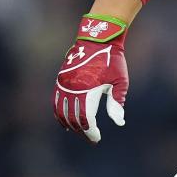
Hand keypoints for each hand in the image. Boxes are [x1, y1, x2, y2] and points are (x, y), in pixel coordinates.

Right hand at [53, 14, 129, 142]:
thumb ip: (116, 102)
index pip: (86, 119)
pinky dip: (59, 112)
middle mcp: (73, 88)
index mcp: (88, 90)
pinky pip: (56, 100)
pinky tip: (65, 120)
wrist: (98, 39)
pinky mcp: (60, 79)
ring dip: (69, 124)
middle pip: (73, 118)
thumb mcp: (120, 82)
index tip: (97, 138)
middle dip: (82, 130)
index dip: (90, 131)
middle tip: (91, 137)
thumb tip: (119, 122)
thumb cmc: (113, 60)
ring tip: (79, 131)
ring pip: (61, 111)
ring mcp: (64, 84)